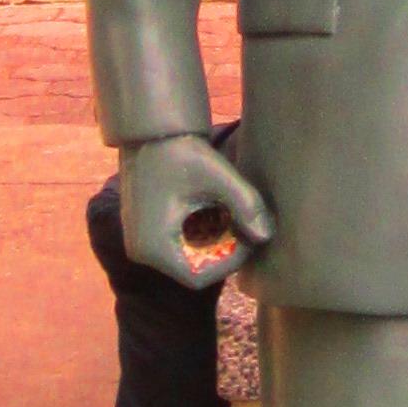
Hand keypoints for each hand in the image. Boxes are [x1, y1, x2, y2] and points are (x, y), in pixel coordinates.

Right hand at [121, 133, 275, 290]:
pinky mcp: (144, 230)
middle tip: (245, 224)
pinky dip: (199, 232)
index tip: (248, 237)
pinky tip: (215, 209)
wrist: (149, 129)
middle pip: (193, 268)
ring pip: (187, 256)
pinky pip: (177, 244)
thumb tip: (267, 235)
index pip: (199, 277)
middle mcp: (142, 252)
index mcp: (154, 248)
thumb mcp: (218, 177)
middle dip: (223, 250)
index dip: (229, 263)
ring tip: (231, 213)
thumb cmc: (181, 150)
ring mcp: (140, 242)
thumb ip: (245, 205)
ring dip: (213, 240)